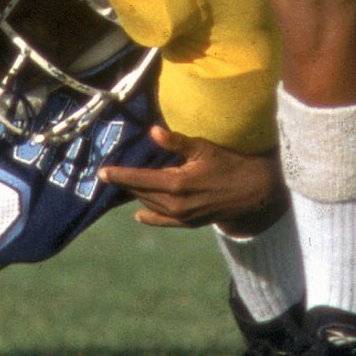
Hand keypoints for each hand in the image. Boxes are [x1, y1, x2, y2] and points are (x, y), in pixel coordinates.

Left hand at [99, 130, 285, 229]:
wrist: (254, 192)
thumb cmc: (230, 163)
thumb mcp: (204, 148)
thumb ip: (177, 142)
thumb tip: (153, 131)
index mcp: (177, 183)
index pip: (139, 179)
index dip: (119, 175)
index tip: (101, 173)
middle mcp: (176, 204)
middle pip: (140, 193)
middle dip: (125, 184)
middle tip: (110, 175)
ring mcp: (182, 217)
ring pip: (149, 205)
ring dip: (136, 195)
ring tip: (124, 185)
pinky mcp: (189, 224)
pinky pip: (162, 221)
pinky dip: (149, 216)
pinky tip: (139, 214)